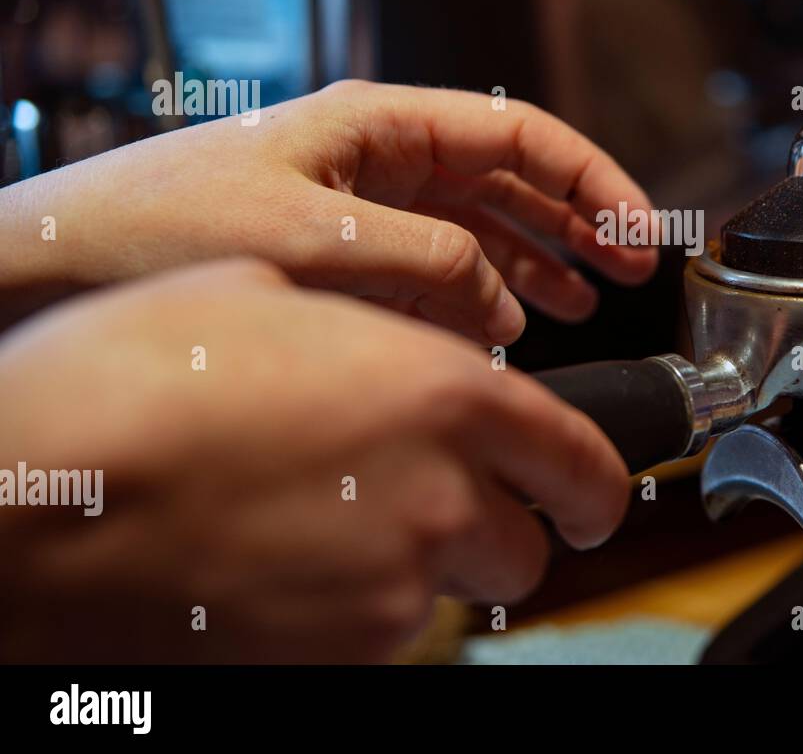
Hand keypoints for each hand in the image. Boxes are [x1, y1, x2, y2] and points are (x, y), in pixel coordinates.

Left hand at [0, 80, 657, 342]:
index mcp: (378, 125)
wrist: (57, 265)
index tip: (641, 230)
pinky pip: (436, 264)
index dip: (592, 179)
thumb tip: (503, 306)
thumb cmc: (159, 227)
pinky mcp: (343, 250)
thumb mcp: (312, 240)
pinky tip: (508, 322)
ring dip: (537, 259)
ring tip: (585, 301)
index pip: (519, 136)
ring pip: (479, 224)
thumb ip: (426, 265)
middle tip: (629, 271)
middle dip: (575, 220)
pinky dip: (481, 292)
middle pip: (508, 179)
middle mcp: (379, 157)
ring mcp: (363, 204)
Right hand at [0, 259, 629, 661]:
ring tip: (335, 523)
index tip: (591, 494)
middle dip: (504, 527)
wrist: (32, 502)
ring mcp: (387, 589)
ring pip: (454, 590)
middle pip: (531, 545)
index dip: (597, 483)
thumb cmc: (131, 384)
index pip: (584, 461)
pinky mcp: (333, 654)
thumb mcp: (266, 297)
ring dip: (424, 562)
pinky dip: (355, 602)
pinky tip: (287, 561)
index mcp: (443, 396)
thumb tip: (391, 347)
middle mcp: (437, 498)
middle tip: (451, 506)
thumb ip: (372, 332)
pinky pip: (379, 630)